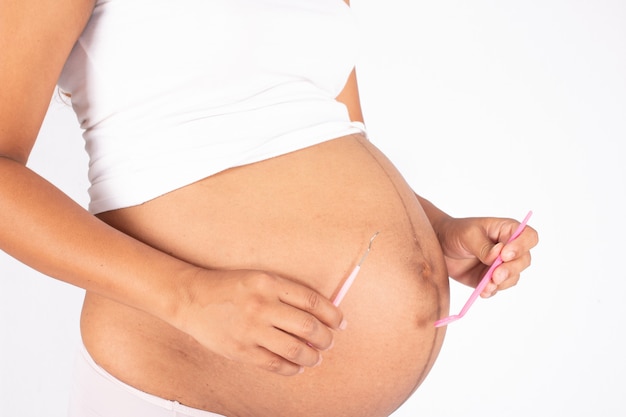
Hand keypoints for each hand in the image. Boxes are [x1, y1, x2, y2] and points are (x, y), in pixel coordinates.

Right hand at [174, 269, 344, 375]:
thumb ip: (287, 294)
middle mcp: (262, 305)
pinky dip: (293, 368)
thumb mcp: (260, 279)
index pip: (313, 302)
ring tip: (316, 357)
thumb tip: (319, 315)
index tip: (340, 323)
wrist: (192, 298)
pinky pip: (276, 364)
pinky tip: (297, 366)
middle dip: (326, 338)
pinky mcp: (241, 350)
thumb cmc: (230, 288)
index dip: (333, 315)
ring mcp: (251, 329)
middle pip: (308, 327)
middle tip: (329, 342)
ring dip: (313, 356)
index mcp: (270, 283)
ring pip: (295, 349)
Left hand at [435, 216, 537, 297]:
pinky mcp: (491, 278)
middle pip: (524, 261)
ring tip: (486, 285)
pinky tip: (483, 290)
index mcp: (507, 230)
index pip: (529, 237)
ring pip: (514, 277)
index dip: (521, 247)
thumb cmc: (455, 233)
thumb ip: (483, 246)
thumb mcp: (468, 235)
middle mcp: (509, 248)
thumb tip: (497, 257)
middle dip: (511, 270)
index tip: (504, 255)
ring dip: (502, 283)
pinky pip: (499, 288)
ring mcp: (501, 265)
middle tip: (495, 276)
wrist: (438, 247)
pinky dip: (492, 290)